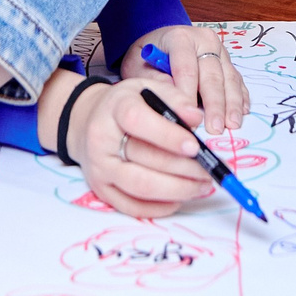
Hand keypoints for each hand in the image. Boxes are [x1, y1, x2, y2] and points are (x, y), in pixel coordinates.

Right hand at [71, 76, 218, 217]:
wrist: (87, 123)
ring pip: (140, 187)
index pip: (138, 121)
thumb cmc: (125, 105)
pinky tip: (180, 198)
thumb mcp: (146, 89)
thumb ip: (173, 98)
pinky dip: (161, 207)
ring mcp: (100, 169)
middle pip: (144, 159)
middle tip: (208, 172)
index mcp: (115, 109)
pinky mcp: (101, 191)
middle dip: (183, 169)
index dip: (167, 135)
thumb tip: (196, 117)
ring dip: (177, 190)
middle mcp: (102, 141)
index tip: (195, 146)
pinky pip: (133, 207)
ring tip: (200, 187)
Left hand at [123, 26, 248, 132]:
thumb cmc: (145, 57)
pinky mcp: (227, 61)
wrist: (157, 43)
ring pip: (229, 78)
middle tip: (215, 128)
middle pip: (212, 75)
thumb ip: (154, 81)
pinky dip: (240, 98)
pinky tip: (242, 113)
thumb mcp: (137, 67)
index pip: (186, 69)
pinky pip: (237, 80)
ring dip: (231, 104)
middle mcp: (203, 40)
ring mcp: (219, 50)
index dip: (188, 94)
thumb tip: (173, 99)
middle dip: (214, 104)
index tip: (189, 117)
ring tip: (232, 125)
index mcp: (180, 37)